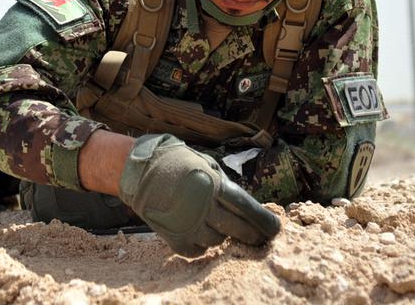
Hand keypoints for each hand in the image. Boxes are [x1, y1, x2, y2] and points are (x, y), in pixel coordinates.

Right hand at [117, 134, 279, 256]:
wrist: (140, 170)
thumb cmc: (176, 163)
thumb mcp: (205, 164)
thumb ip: (224, 185)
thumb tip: (244, 206)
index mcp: (214, 185)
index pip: (247, 209)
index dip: (264, 221)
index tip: (274, 229)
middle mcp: (204, 206)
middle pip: (237, 229)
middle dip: (251, 235)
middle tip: (257, 238)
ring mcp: (188, 223)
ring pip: (217, 241)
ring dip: (221, 236)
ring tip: (214, 224)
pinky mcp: (174, 236)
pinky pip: (196, 250)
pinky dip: (201, 246)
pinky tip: (199, 235)